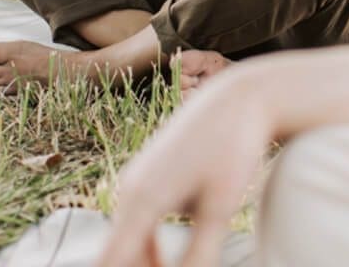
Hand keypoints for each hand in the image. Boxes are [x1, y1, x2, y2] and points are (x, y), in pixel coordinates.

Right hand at [96, 74, 270, 266]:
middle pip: (117, 257)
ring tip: (182, 266)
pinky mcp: (150, 175)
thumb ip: (199, 255)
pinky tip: (176, 262)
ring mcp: (138, 179)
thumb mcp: (219, 208)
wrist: (237, 99)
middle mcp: (130, 189)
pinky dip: (150, 249)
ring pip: (128, 241)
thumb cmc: (232, 148)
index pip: (111, 265)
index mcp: (142, 199)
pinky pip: (139, 223)